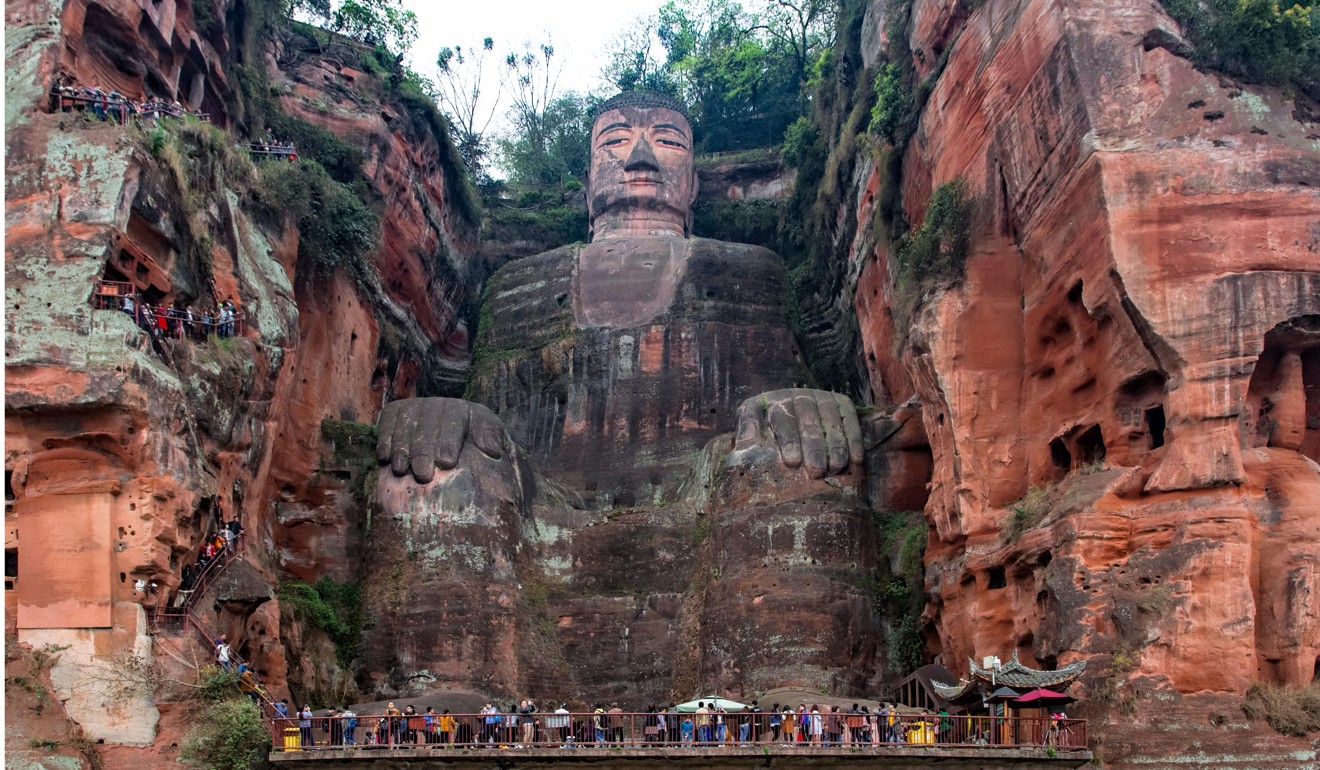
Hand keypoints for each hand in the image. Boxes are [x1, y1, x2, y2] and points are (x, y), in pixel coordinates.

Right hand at [376, 397, 507, 483]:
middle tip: (422, 475)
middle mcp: (439, 403)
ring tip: (401, 470)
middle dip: (423, 451)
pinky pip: (387, 420)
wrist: (457, 440)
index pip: (454, 422)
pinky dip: (384, 438)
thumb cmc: (475, 445)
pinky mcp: (396, 410)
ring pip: (405, 423)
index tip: (447, 463)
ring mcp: (416, 405)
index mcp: (465, 409)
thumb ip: (492, 441)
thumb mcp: (491, 440)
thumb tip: (491, 449)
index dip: (449, 441)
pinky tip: (384, 457)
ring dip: (401, 448)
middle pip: (427, 425)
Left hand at [734, 388, 863, 477]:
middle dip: (814, 447)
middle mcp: (800, 395)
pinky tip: (856, 459)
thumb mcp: (751, 421)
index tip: (793, 462)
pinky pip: (850, 419)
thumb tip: (745, 443)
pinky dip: (855, 439)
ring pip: (831, 421)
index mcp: (774, 401)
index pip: (783, 420)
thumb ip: (747, 429)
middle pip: (809, 422)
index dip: (789, 440)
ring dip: (836, 445)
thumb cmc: (766, 424)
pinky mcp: (841, 402)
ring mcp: (822, 397)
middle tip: (817, 470)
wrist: (786, 406)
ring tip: (836, 466)